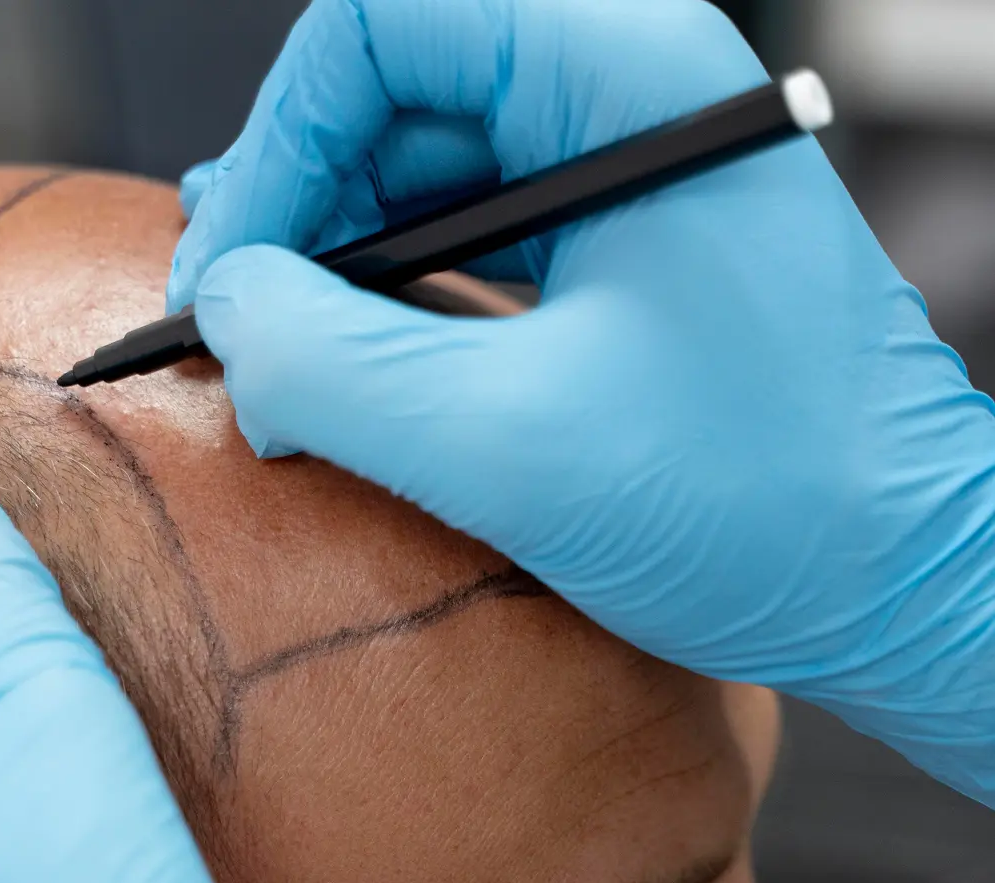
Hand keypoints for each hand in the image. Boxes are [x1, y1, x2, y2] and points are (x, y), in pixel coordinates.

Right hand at [170, 0, 994, 804]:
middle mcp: (636, 99)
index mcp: (627, 78)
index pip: (386, 22)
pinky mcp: (634, 258)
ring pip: (435, 165)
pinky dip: (403, 296)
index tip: (232, 273)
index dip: (280, 137)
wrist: (897, 584)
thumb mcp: (511, 447)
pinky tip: (362, 364)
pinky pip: (483, 238)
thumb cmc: (758, 508)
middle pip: (402, 86)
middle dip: (297, 198)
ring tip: (278, 346)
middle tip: (235, 317)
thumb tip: (228, 314)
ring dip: (341, 252)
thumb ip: (334, 367)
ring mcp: (638, 177)